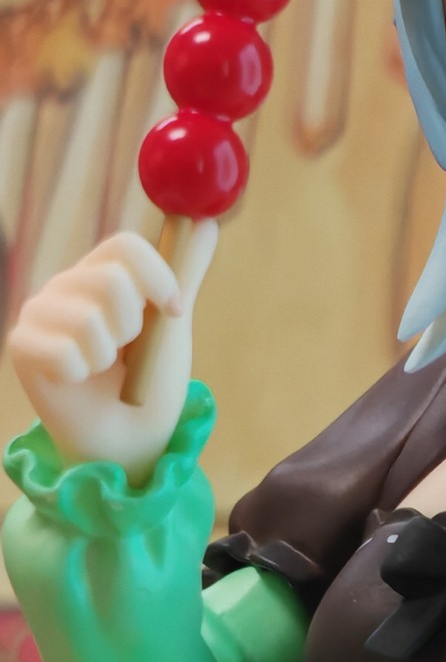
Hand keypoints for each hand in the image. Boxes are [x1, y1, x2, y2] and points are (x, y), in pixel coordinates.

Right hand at [8, 223, 217, 484]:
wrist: (129, 438)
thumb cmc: (149, 381)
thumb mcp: (171, 325)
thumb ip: (184, 275)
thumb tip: (208, 224)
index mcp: (103, 273)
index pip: (125, 247)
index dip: (158, 278)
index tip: (172, 313)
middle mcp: (67, 286)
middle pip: (110, 281)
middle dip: (133, 327)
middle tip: (125, 351)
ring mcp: (39, 314)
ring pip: (88, 319)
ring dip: (108, 356)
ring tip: (102, 370)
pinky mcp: (21, 347)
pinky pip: (64, 352)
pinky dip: (82, 376)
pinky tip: (77, 383)